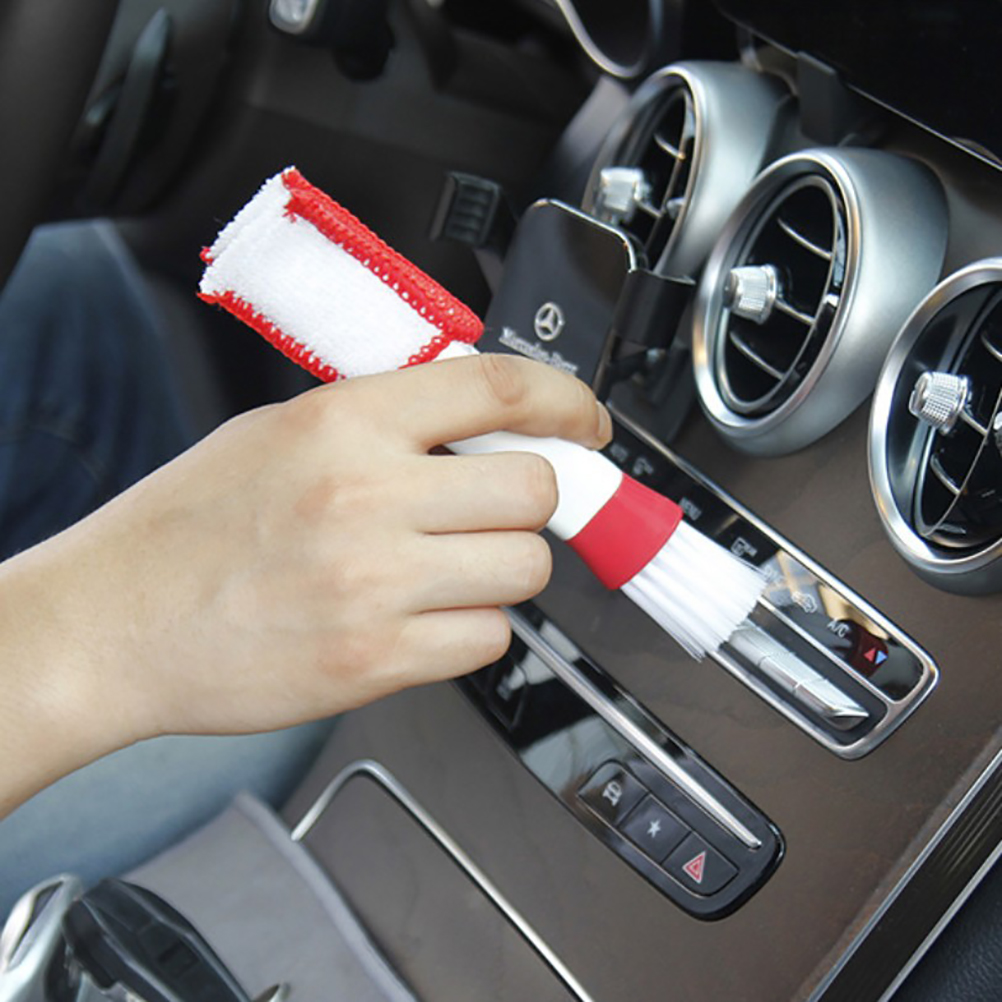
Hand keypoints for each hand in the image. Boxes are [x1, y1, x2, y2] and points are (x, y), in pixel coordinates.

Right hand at [0, 354, 609, 810]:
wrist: (114, 625)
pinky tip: (425, 618)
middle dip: (531, 502)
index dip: (566, 401)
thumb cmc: (185, 529)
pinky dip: (474, 629)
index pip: (497, 389)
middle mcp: (368, 497)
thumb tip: (473, 428)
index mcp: (343, 422)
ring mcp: (376, 585)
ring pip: (523, 570)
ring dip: (503, 569)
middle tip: (500, 510)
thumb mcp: (277, 433)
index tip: (586, 422)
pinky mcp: (376, 660)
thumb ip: (379, 423)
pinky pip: (488, 640)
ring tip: (449, 569)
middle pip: (534, 491)